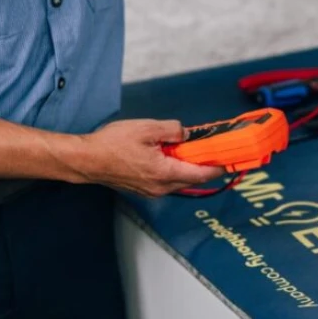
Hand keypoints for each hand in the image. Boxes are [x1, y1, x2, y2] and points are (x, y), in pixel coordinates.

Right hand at [68, 119, 224, 196]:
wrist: (87, 161)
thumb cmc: (112, 144)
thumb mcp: (146, 128)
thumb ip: (172, 130)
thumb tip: (186, 134)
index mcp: (164, 172)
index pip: (200, 174)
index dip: (218, 168)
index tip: (230, 161)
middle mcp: (161, 187)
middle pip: (192, 179)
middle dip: (205, 166)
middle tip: (214, 151)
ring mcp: (152, 190)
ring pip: (180, 180)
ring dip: (188, 167)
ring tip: (191, 150)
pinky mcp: (144, 189)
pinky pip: (167, 181)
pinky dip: (174, 170)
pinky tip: (171, 156)